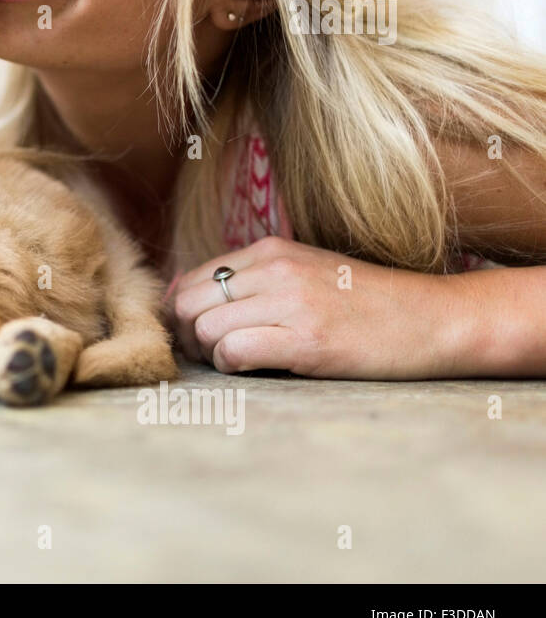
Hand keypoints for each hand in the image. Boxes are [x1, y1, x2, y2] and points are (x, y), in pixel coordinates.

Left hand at [166, 235, 468, 378]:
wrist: (435, 319)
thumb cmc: (365, 303)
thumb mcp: (305, 272)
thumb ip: (251, 279)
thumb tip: (182, 294)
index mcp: (271, 250)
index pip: (193, 278)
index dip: (186, 313)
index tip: (201, 334)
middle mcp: (275, 270)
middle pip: (189, 303)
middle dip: (190, 335)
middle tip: (215, 353)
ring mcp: (291, 303)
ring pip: (205, 328)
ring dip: (212, 353)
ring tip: (242, 360)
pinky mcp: (307, 340)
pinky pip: (233, 351)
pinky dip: (233, 365)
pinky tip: (258, 367)